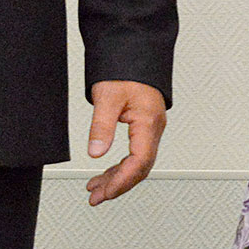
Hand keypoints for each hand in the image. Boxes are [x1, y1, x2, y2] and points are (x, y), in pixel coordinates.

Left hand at [84, 80, 165, 205]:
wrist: (134, 51)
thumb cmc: (125, 69)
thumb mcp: (107, 96)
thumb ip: (101, 126)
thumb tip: (95, 153)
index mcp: (148, 122)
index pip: (140, 161)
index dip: (122, 180)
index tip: (105, 192)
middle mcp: (153, 127)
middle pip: (140, 168)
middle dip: (119, 185)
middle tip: (96, 197)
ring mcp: (151, 128)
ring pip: (138, 163)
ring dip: (118, 178)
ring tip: (96, 189)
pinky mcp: (144, 126)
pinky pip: (136, 154)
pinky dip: (121, 167)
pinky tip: (107, 173)